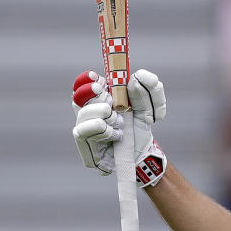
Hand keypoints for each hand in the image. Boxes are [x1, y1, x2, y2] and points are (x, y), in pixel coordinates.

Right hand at [72, 69, 167, 186]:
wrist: (142, 153)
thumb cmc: (140, 128)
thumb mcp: (152, 107)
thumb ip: (151, 89)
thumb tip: (138, 77)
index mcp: (99, 99)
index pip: (83, 85)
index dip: (85, 80)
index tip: (97, 78)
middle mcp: (88, 112)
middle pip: (78, 97)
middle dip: (94, 95)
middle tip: (110, 98)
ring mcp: (84, 128)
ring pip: (83, 114)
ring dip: (105, 115)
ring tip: (120, 122)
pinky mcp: (83, 145)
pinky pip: (82, 131)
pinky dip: (102, 129)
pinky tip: (116, 134)